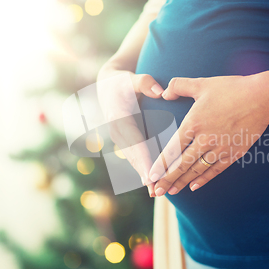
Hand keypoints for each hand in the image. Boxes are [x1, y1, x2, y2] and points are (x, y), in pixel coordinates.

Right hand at [97, 69, 163, 195]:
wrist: (108, 85)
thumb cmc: (122, 81)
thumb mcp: (131, 78)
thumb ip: (145, 83)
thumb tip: (161, 92)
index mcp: (118, 118)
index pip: (134, 141)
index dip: (142, 158)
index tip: (150, 173)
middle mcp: (116, 131)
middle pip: (132, 155)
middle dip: (144, 172)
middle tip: (155, 189)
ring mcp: (118, 137)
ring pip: (132, 159)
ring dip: (142, 174)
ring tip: (154, 191)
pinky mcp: (124, 140)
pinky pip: (133, 156)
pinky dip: (141, 168)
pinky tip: (151, 181)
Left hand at [148, 73, 268, 195]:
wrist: (262, 98)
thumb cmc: (232, 88)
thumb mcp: (202, 84)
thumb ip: (179, 86)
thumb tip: (164, 93)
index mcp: (194, 123)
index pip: (172, 149)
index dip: (160, 165)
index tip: (151, 176)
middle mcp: (205, 139)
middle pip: (182, 164)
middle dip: (167, 179)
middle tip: (156, 192)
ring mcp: (220, 148)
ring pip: (197, 170)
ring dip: (183, 182)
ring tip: (172, 192)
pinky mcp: (234, 153)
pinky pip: (215, 170)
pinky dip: (204, 179)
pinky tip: (194, 186)